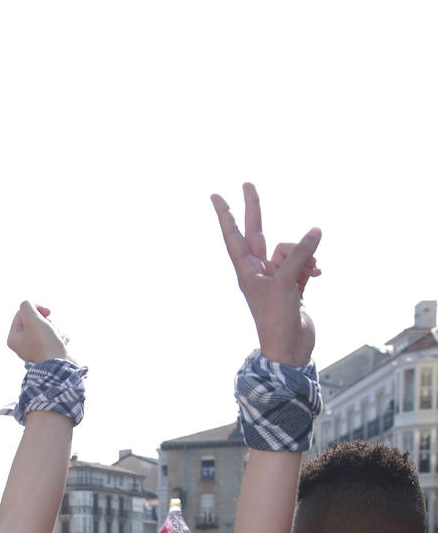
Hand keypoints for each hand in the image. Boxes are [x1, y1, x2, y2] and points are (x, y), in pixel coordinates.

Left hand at [7, 301, 72, 363]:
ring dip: (55, 329)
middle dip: (47, 322)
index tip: (47, 312)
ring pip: (46, 328)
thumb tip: (28, 304)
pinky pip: (54, 337)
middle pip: (35, 321)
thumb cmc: (45, 343)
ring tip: (58, 338)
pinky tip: (62, 343)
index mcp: (14, 338)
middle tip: (51, 328)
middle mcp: (22, 345)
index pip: (22, 314)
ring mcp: (36, 349)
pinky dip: (60, 337)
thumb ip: (27, 306)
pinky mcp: (48, 352)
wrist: (61, 366)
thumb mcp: (33, 318)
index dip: (35, 309)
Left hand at [211, 183, 320, 365]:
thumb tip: (316, 231)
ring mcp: (275, 278)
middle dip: (255, 209)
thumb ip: (299, 255)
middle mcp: (258, 272)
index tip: (215, 196)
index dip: (226, 215)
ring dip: (304, 254)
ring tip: (311, 269)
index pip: (234, 236)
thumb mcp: (287, 283)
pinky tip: (318, 274)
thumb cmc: (278, 320)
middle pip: (256, 232)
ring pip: (289, 250)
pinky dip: (311, 266)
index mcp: (246, 271)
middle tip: (247, 183)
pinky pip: (302, 264)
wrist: (290, 349)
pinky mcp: (292, 286)